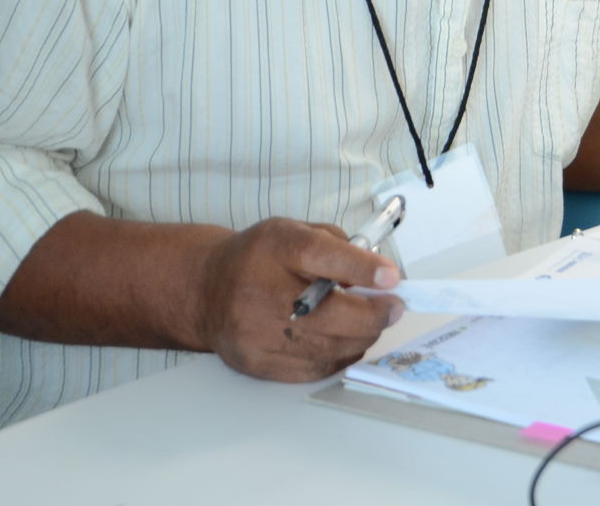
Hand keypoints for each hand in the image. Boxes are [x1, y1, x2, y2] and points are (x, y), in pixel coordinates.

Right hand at [194, 217, 402, 382]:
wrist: (205, 290)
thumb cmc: (260, 258)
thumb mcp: (295, 232)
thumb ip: (338, 248)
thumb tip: (378, 278)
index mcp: (276, 248)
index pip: (321, 255)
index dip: (362, 268)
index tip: (392, 279)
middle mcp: (262, 292)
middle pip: (333, 314)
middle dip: (375, 314)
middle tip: (394, 307)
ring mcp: (257, 333)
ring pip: (331, 347)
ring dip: (362, 336)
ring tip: (369, 322)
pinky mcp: (258, 363)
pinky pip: (316, 368)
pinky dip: (340, 354)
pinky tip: (344, 339)